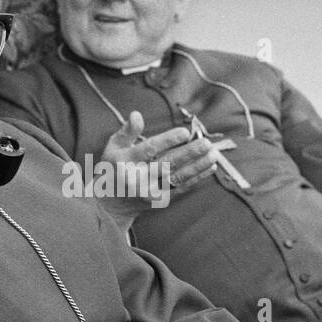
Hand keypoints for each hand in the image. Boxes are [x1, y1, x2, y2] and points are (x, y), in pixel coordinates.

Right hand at [95, 111, 215, 227]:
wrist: (108, 208)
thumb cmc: (111, 170)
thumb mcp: (112, 148)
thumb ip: (127, 131)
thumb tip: (137, 114)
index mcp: (125, 162)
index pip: (149, 149)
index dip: (167, 140)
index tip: (184, 132)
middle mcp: (137, 178)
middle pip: (167, 164)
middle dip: (188, 153)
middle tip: (206, 142)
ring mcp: (149, 192)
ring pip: (177, 177)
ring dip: (198, 166)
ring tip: (213, 154)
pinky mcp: (159, 201)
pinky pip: (181, 188)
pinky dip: (197, 178)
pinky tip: (210, 167)